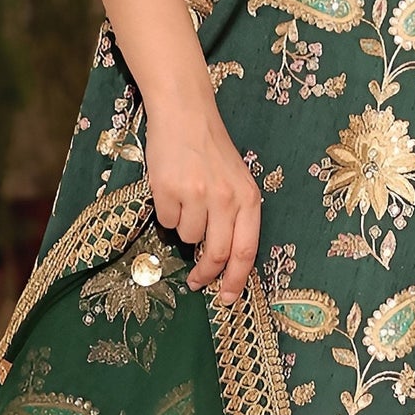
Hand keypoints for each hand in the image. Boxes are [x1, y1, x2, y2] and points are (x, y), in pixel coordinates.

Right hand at [143, 95, 261, 304]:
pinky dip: (166, 213)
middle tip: (197, 282)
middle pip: (217, 254)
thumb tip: (222, 262)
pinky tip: (171, 190)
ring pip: (188, 237)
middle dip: (206, 274)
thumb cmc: (212, 152)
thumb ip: (235, 217)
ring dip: (184, 229)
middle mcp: (225, 198)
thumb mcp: (236, 182)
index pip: (246, 251)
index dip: (237, 280)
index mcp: (248, 198)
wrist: (185, 115)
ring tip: (186, 201)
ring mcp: (196, 194)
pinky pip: (166, 220)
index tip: (228, 299)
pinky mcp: (169, 189)